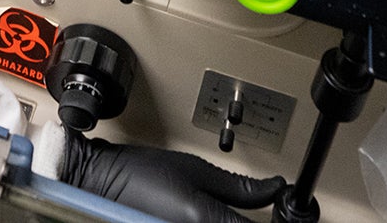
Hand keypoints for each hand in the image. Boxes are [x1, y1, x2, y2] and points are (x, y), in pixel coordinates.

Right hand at [59, 133, 285, 222]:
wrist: (100, 182)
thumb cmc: (139, 174)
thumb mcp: (195, 169)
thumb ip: (239, 186)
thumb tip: (274, 188)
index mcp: (203, 220)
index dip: (277, 221)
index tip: (286, 213)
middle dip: (250, 222)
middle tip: (262, 212)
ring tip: (232, 213)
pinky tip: (212, 218)